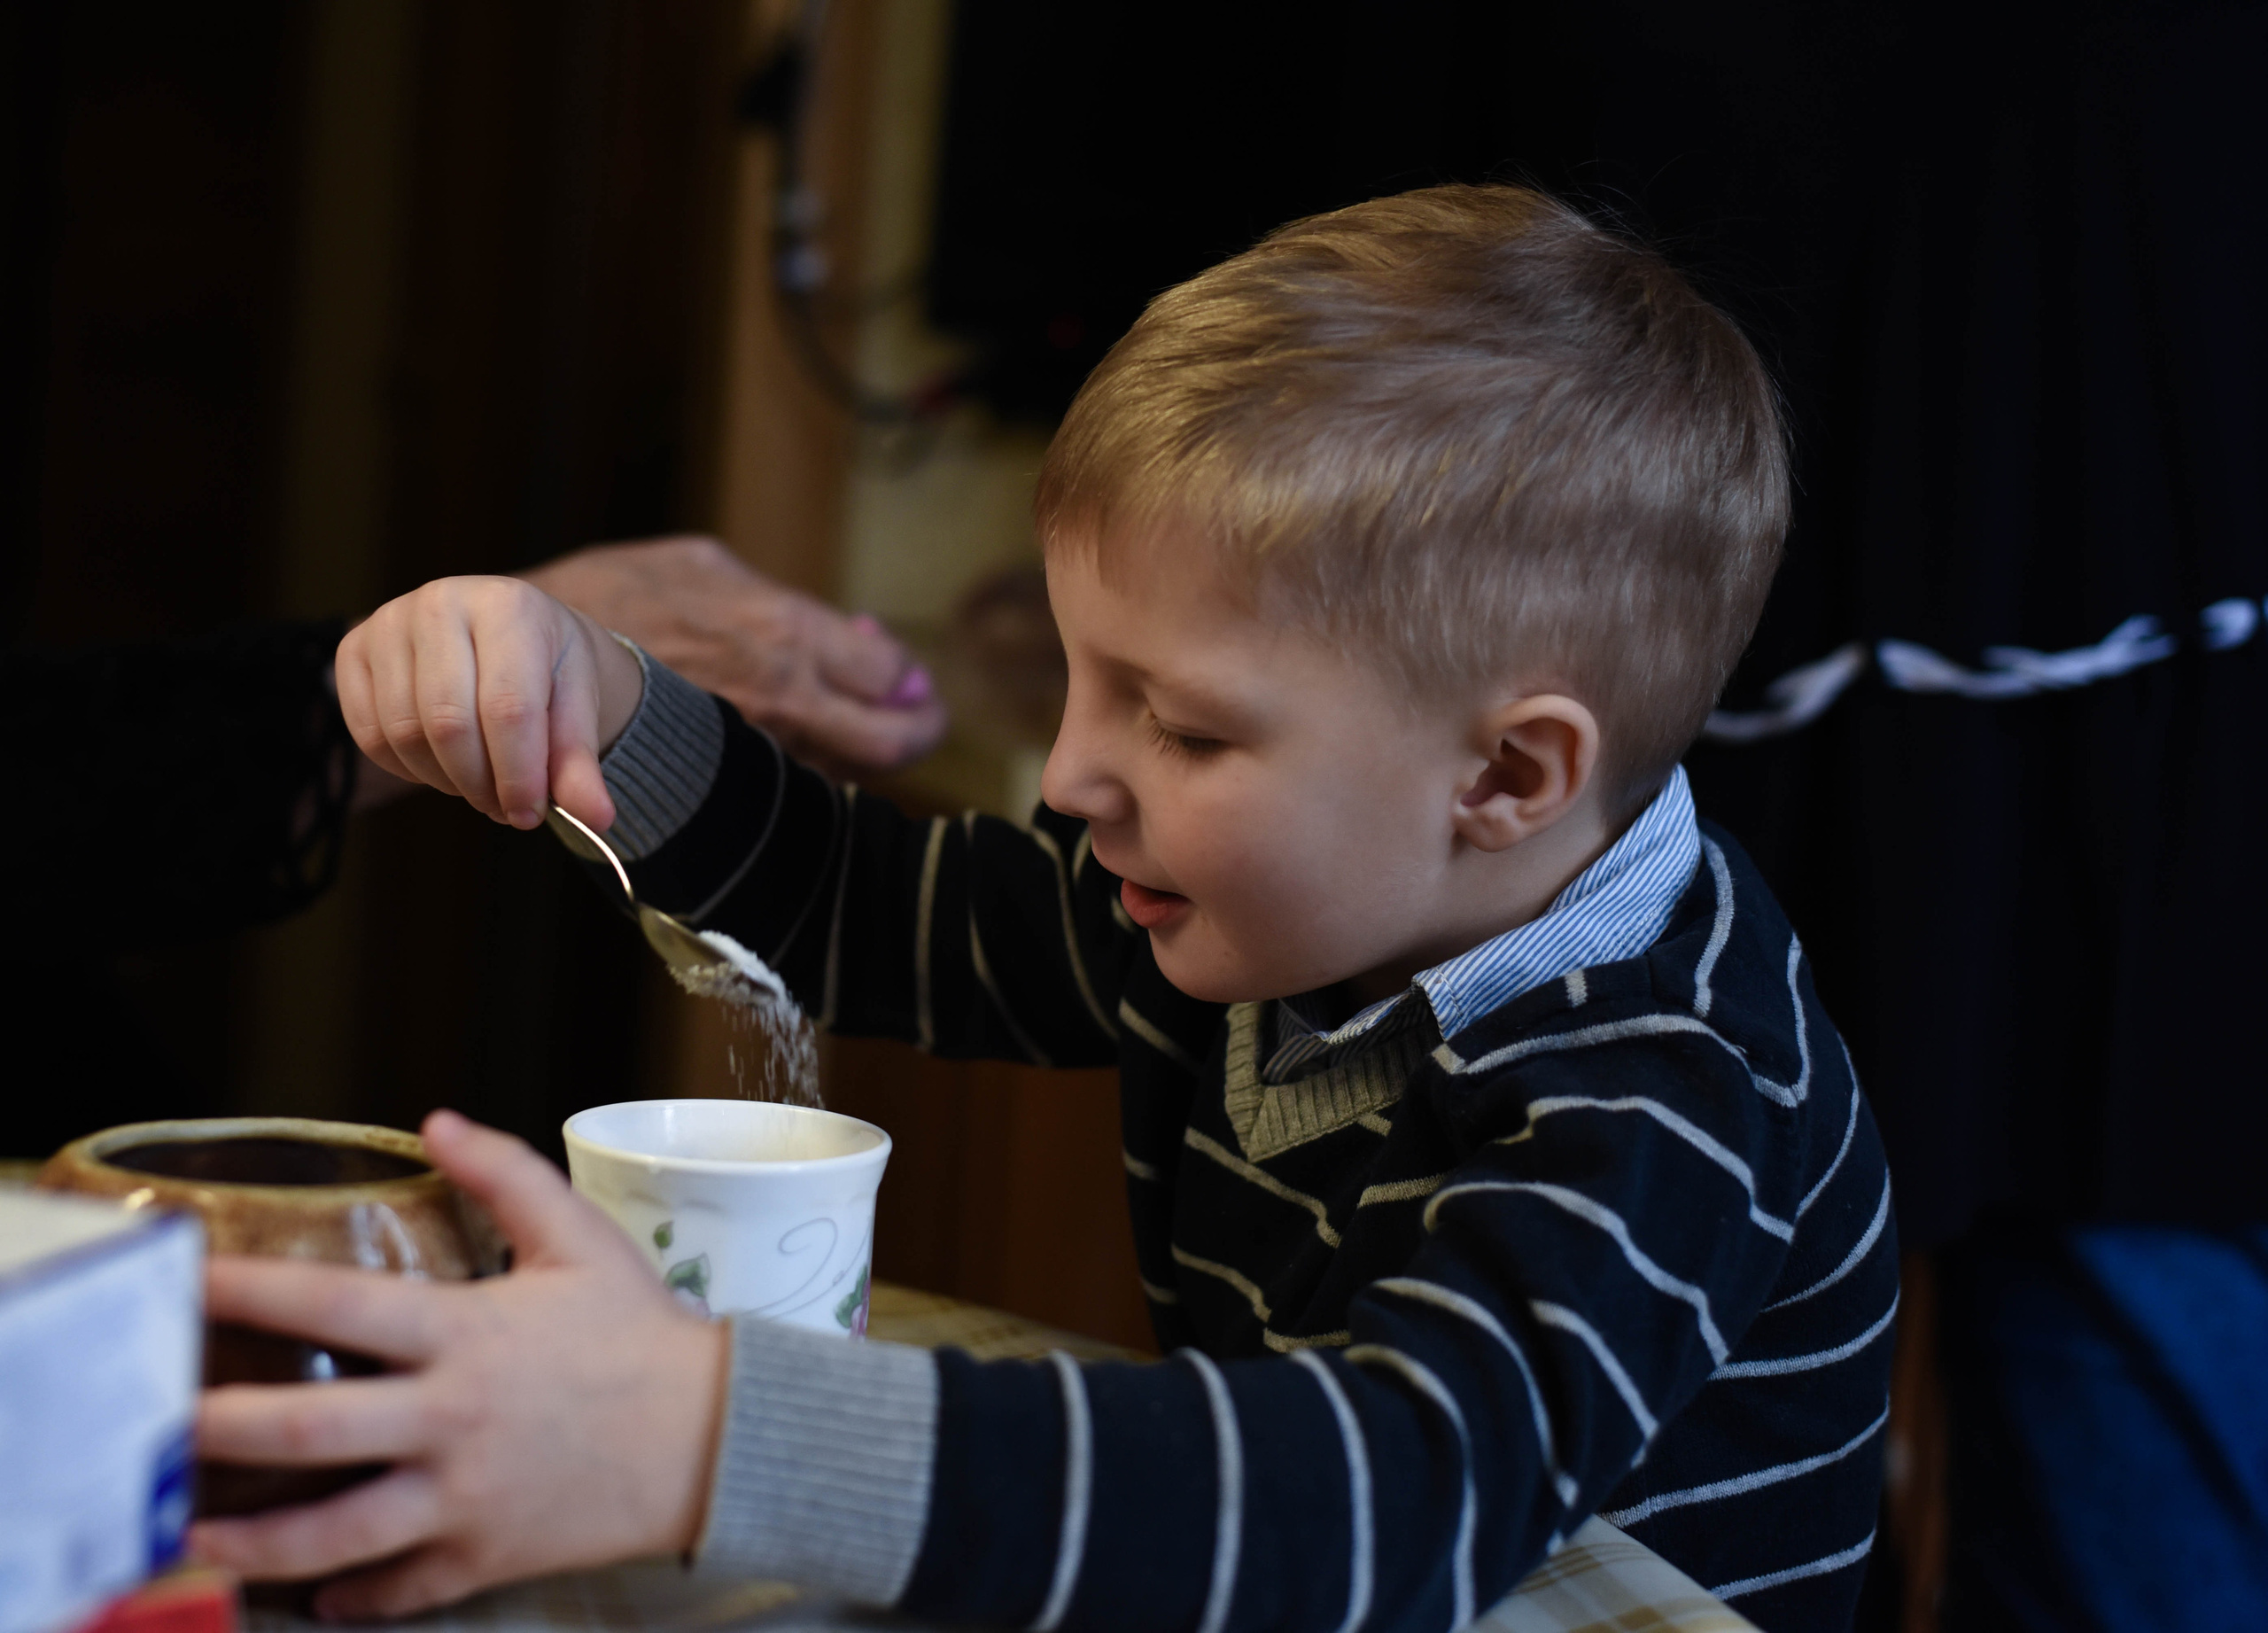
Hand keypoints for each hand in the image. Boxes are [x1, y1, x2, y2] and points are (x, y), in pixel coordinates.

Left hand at [189, 1111, 728, 1619]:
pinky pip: (399, 1587)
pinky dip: (351, 1595)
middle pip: (308, 1430)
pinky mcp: (484, 1554)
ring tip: (190, 1536)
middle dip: (215, 1429)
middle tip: (144, 1429)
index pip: (336, 1303)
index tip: (181, 1279)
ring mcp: (464, 1497)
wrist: (716, 1436)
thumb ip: (504, 1175)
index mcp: (467, 1333)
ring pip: (334, 1531)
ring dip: (251, 1540)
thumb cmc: (643, 1335)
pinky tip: (312, 1592)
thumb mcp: (582, 1238)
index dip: (250, 1286)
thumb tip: (436, 1121)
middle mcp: (452, 1420)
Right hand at [334, 577, 643, 832]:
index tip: (530, 815)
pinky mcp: (353, 647)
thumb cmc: (548, 669)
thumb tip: (598, 820)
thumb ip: (580, 764)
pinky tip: (441, 764)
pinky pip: (369, 734)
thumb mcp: (577, 709)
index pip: (508, 708)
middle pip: (450, 724)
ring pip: (404, 734)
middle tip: (506, 807)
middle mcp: (441, 602)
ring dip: (445, 780)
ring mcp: (389, 621)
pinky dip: (407, 769)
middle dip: (481, 784)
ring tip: (480, 782)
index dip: (518, 775)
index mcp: (508, 606)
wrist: (513, 634)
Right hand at [521, 535, 946, 778]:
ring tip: (849, 731)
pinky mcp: (719, 778)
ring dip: (853, 755)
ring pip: (838, 769)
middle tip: (916, 722)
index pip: (888, 678)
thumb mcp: (699, 568)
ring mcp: (750, 744)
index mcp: (781, 633)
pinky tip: (788, 752)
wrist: (513, 652)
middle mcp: (777, 696)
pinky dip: (802, 771)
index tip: (915, 690)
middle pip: (887, 743)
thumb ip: (781, 601)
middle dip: (914, 734)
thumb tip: (858, 635)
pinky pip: (786, 786)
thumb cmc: (607, 598)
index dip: (911, 688)